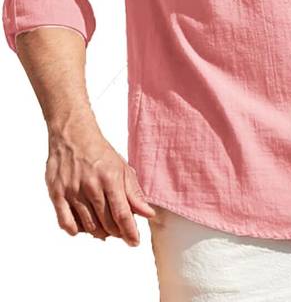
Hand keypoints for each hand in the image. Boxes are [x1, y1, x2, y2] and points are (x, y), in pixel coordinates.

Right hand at [45, 117, 155, 245]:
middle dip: (116, 232)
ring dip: (99, 232)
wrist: (72, 135)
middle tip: (120, 232)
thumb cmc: (100, 152)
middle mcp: (91, 186)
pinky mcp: (57, 194)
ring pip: (88, 225)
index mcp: (110, 178)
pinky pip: (66, 223)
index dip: (130, 231)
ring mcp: (72, 191)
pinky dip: (76, 230)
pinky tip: (83, 228)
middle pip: (106, 222)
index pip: (122, 214)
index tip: (135, 242)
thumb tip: (148, 214)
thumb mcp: (122, 168)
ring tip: (105, 230)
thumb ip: (134, 193)